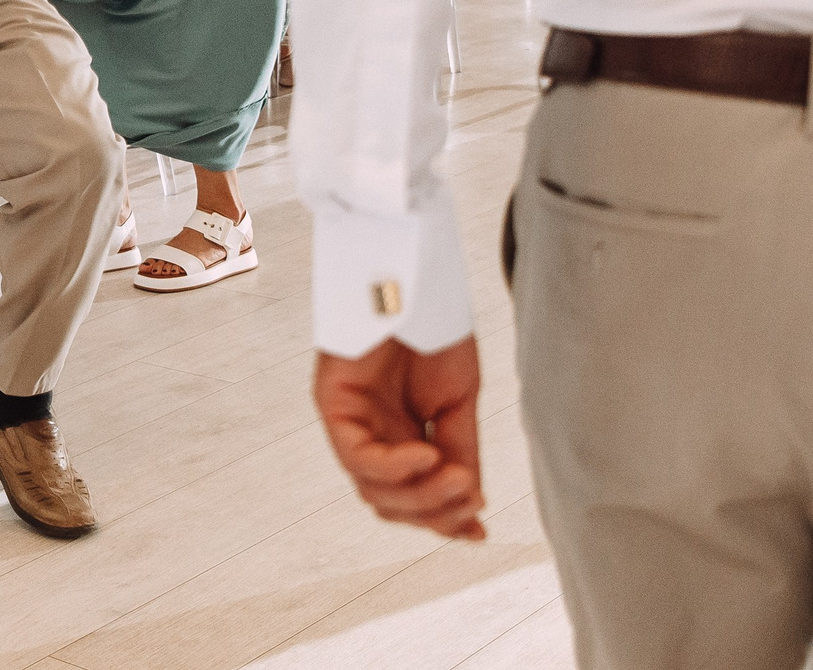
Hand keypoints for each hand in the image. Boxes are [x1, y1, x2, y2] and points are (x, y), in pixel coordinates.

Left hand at [313, 337, 485, 540]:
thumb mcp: (457, 402)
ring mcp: (350, 422)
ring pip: (373, 489)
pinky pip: (356, 456)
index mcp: (400, 436)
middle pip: (391, 503)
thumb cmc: (432, 330)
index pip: (412, 497)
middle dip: (435, 512)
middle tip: (473, 501)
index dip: (443, 521)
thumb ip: (459, 452)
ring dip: (421, 495)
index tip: (480, 532)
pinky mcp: (332, 404)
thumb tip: (472, 506)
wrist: (414, 278)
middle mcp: (371, 435)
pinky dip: (393, 467)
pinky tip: (426, 456)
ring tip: (459, 480)